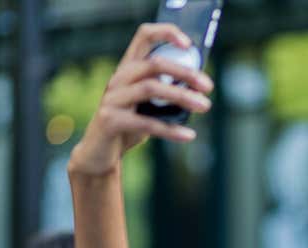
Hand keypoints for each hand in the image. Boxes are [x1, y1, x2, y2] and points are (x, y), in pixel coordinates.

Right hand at [68, 23, 213, 176]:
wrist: (99, 154)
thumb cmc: (129, 127)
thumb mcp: (148, 107)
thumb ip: (166, 94)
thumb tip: (199, 89)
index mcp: (128, 69)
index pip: (144, 37)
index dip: (166, 33)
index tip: (189, 44)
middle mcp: (118, 78)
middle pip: (154, 64)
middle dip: (184, 72)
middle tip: (208, 86)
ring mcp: (112, 98)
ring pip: (150, 88)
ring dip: (182, 97)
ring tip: (205, 106)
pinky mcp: (110, 120)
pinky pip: (145, 123)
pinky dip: (170, 130)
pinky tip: (189, 135)